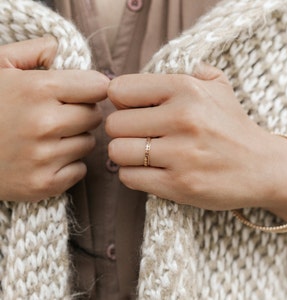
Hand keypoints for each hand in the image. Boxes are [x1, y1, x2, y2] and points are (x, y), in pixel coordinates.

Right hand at [0, 37, 108, 201]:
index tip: (83, 92)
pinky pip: (80, 169)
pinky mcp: (44, 184)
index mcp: (36, 90)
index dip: (91, 88)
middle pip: (95, 116)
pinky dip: (69, 164)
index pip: (97, 86)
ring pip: (89, 143)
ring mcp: (44, 157)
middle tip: (61, 115)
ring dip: (75, 139)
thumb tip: (60, 48)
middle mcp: (43, 124)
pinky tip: (47, 158)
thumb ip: (31, 51)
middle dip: (83, 113)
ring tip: (49, 136)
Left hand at [106, 66, 286, 217]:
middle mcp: (183, 119)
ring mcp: (181, 155)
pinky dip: (134, 175)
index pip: (119, 90)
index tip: (131, 110)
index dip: (120, 102)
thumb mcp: (217, 88)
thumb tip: (153, 72)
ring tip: (142, 155)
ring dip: (125, 155)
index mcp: (186, 89)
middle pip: (114, 124)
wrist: (260, 167)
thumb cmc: (231, 126)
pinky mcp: (179, 185)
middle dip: (122, 131)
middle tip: (138, 136)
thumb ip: (189, 72)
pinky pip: (129, 177)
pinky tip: (150, 171)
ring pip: (117, 152)